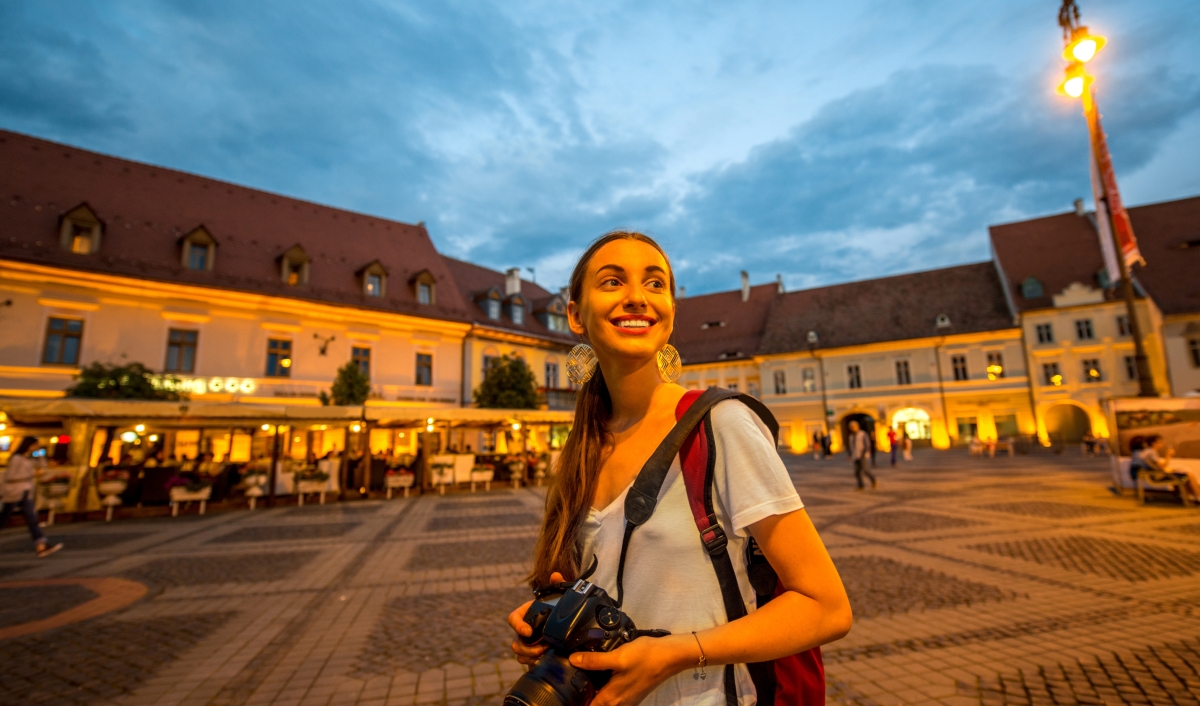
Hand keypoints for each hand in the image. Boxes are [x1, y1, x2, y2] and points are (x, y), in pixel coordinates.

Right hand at [508, 571, 564, 664]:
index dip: (518, 626)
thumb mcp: (558, 598)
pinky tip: (546, 660)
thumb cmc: (555, 610)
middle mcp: (522, 630)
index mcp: (525, 614)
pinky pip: (526, 662)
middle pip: (515, 642)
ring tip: (546, 654)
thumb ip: (557, 585)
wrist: (561, 625)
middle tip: (543, 647)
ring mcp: (525, 643)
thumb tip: (556, 575)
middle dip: (527, 647)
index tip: (528, 631)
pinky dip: (534, 662)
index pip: (513, 619)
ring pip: (519, 654)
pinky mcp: (531, 654)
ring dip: (531, 656)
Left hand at [567, 635, 692, 705]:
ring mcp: (625, 699)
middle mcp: (618, 703)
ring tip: (579, 677)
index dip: (574, 702)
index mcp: (611, 699)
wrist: (670, 656)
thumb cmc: (646, 657)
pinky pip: (610, 696)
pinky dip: (601, 689)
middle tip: (568, 681)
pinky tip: (598, 674)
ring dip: (592, 693)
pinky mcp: (630, 692)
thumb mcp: (617, 657)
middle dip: (581, 697)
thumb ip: (594, 661)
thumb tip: (573, 660)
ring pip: (602, 701)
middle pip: (593, 705)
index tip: (562, 694)